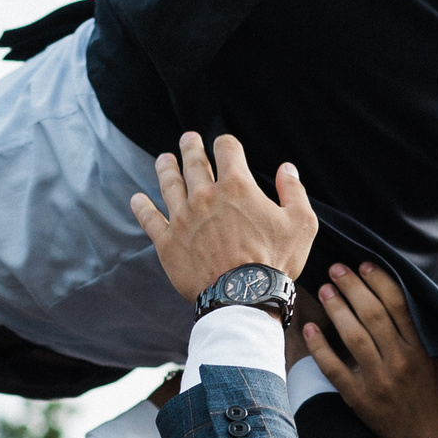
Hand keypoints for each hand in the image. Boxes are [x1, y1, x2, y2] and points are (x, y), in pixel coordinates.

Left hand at [129, 133, 317, 303]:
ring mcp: (182, 218)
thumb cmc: (274, 262)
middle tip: (188, 139)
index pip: (227, 150)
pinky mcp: (166, 241)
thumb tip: (287, 169)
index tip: (224, 144)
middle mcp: (205, 196)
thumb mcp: (300, 224)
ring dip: (166, 168)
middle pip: (194, 162)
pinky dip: (141, 207)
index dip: (226, 144)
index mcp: (237, 187)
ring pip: (169, 184)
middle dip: (191, 147)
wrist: (243, 297)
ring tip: (164, 160)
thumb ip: (294, 191)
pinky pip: (149, 219)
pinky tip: (137, 199)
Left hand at [301, 261, 437, 437]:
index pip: (398, 305)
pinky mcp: (359, 398)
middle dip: (352, 287)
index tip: (364, 265)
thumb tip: (404, 295)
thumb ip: (425, 332)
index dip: (379, 281)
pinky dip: (320, 347)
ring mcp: (379, 380)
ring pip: (353, 337)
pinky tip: (309, 328)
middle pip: (372, 315)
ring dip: (337, 310)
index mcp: (422, 349)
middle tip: (337, 269)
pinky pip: (334, 368)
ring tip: (326, 289)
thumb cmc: (432, 396)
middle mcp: (401, 361)